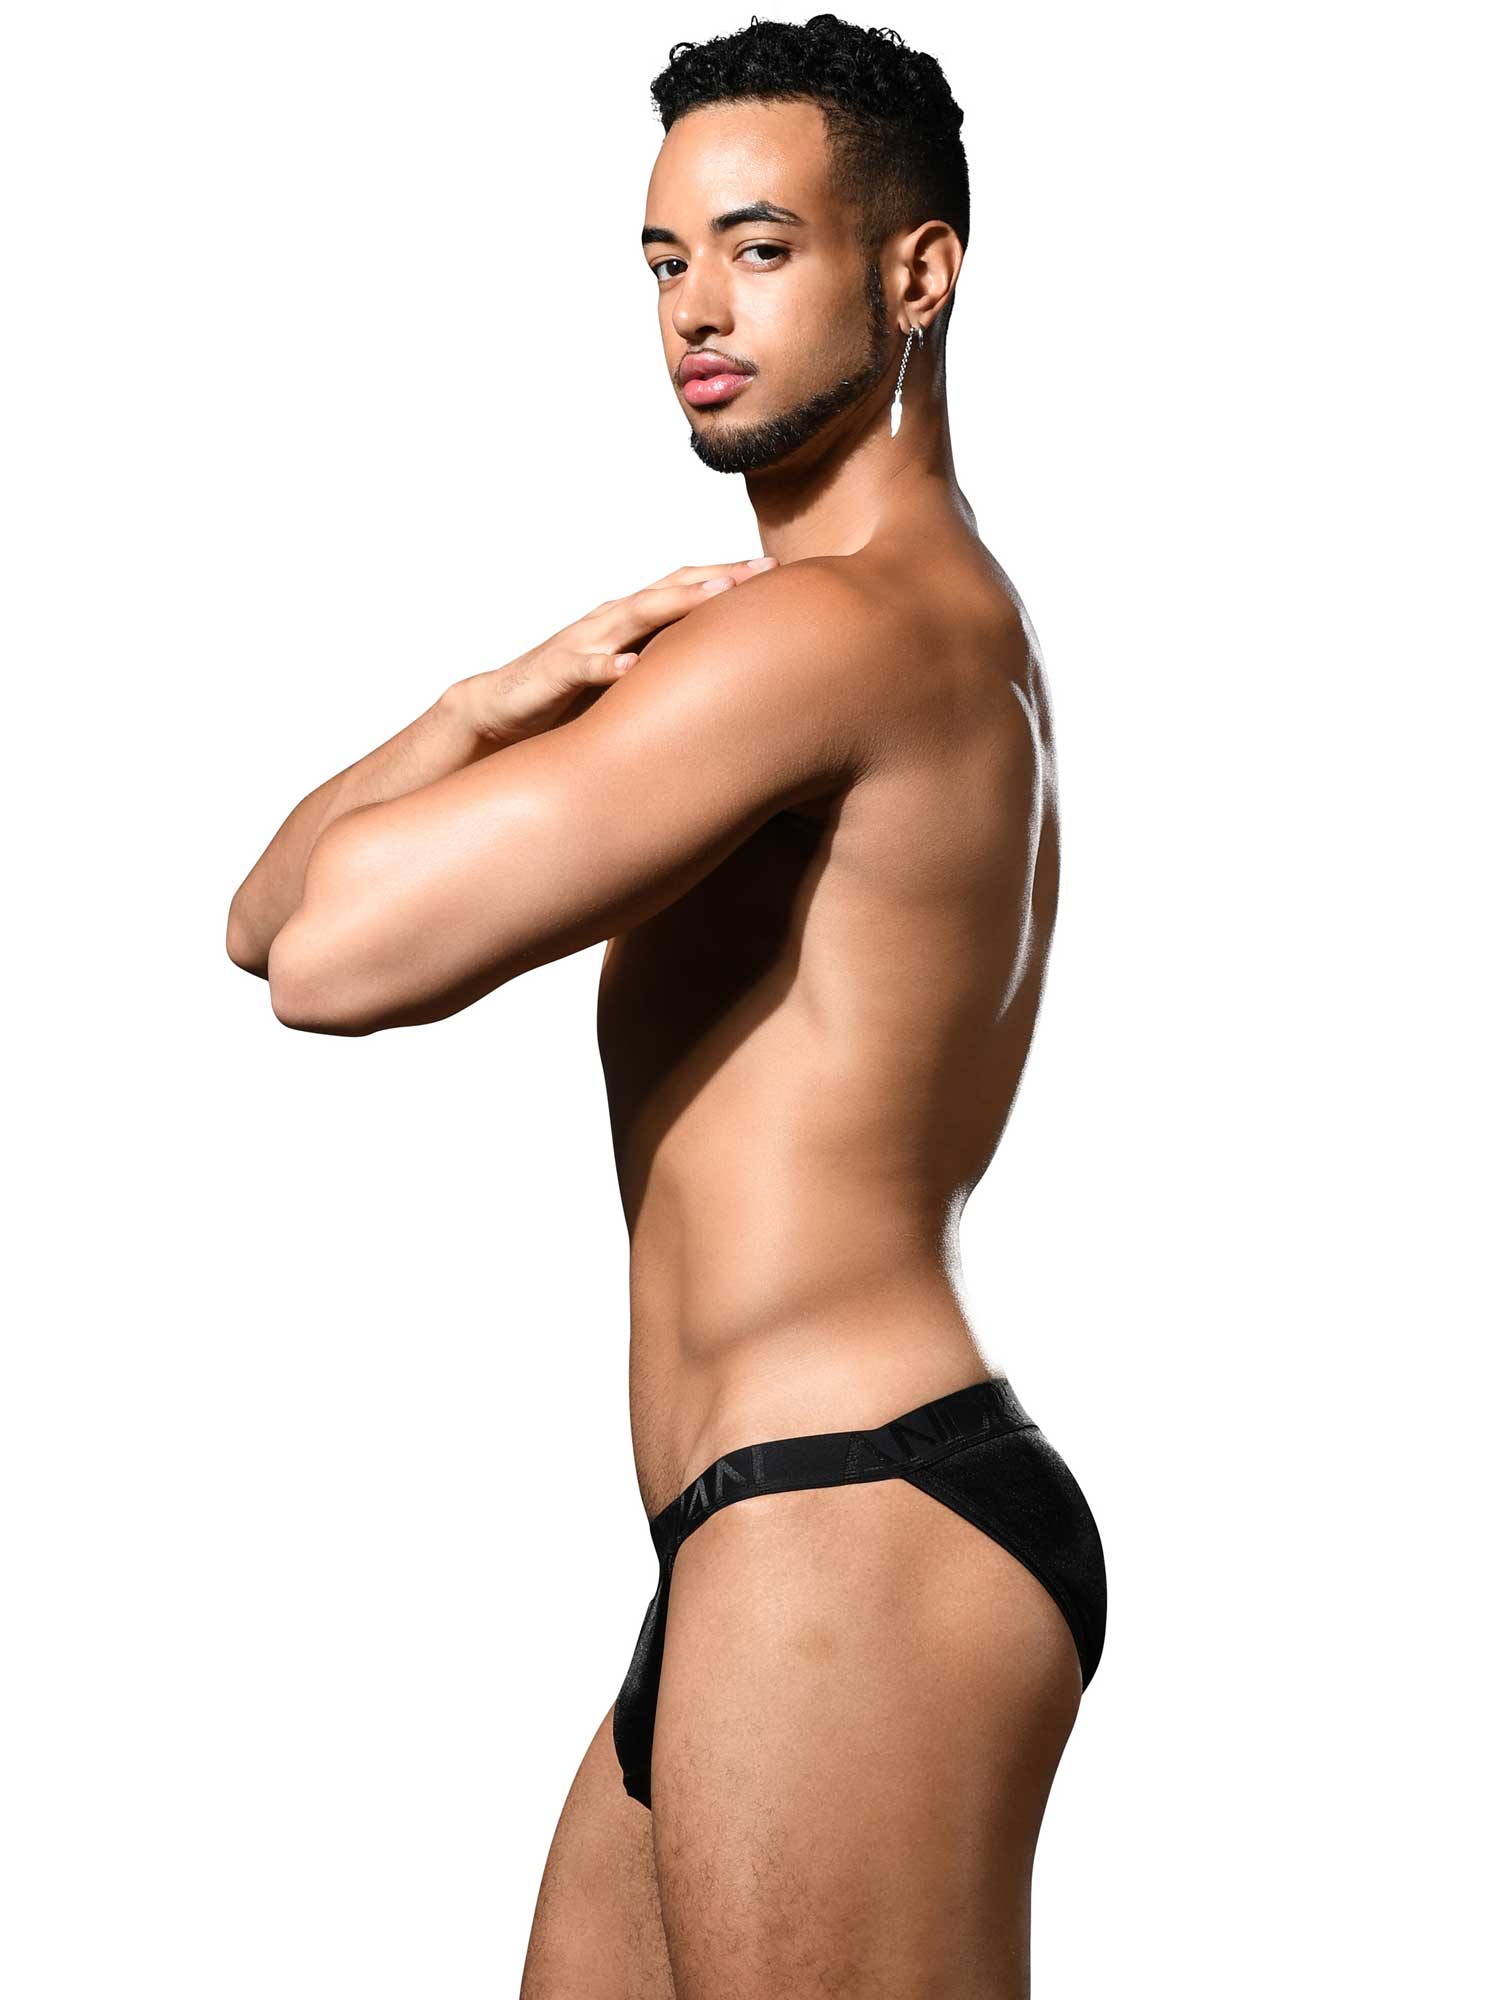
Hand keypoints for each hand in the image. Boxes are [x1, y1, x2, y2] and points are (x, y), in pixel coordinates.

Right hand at [445, 554, 779, 746]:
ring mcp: (585, 642)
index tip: (779, 571)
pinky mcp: (558, 672)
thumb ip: (667, 663)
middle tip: (765, 571)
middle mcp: (611, 620)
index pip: (686, 586)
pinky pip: (586, 667)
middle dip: (718, 578)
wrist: (502, 707)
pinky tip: (632, 667)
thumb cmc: (573, 693)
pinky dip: (609, 666)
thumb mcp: (630, 674)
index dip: (730, 576)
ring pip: (634, 616)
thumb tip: (726, 674)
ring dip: (674, 604)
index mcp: (630, 618)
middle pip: (670, 589)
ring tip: (713, 597)